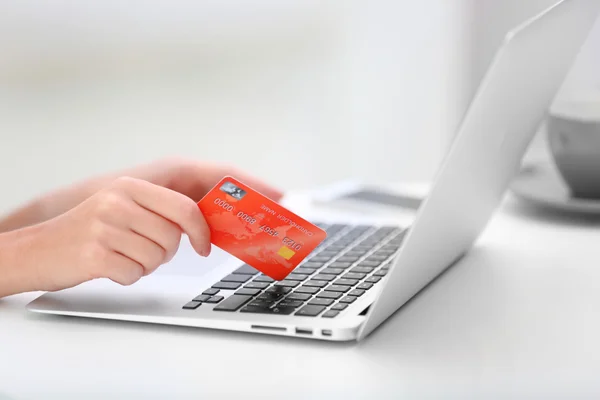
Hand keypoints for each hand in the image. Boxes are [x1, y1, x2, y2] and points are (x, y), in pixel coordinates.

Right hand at [18, 177, 211, 292]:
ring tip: (121, 256)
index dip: (200, 231)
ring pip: (156, 258)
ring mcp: (104, 229)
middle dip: (164, 252)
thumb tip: (198, 224)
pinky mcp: (95, 256)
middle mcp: (117, 203)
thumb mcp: (120, 205)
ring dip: (145, 265)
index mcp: (129, 187)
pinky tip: (110, 266)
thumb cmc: (86, 230)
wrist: (37, 250)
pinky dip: (128, 276)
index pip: (183, 207)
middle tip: (142, 250)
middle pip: (172, 237)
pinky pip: (135, 274)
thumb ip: (157, 209)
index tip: (203, 246)